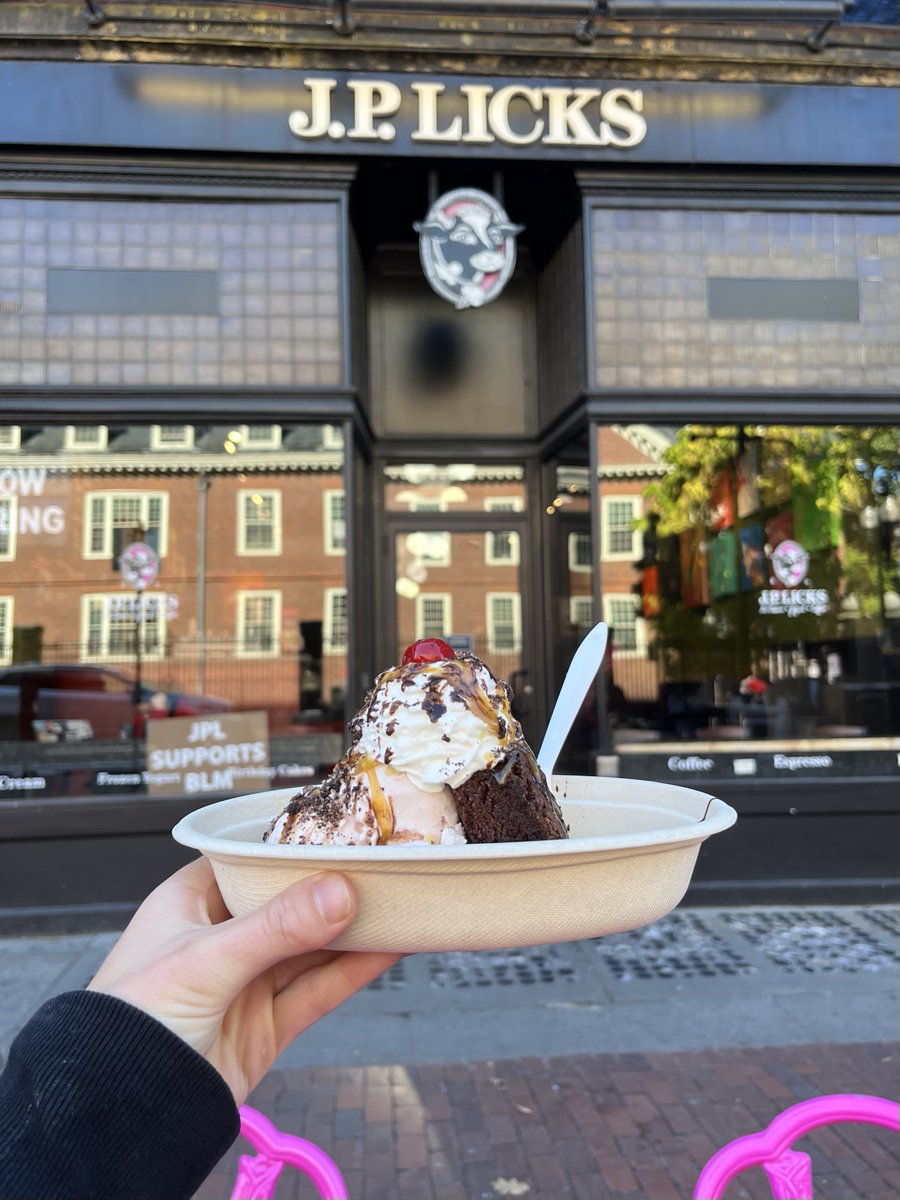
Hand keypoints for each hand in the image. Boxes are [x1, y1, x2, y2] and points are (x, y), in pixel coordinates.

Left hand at [87, 858, 398, 1103]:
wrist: (116, 1115)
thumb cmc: (128, 1023)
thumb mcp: (205, 960)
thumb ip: (277, 927)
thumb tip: (340, 891)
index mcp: (191, 902)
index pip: (252, 860)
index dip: (296, 845)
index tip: (344, 828)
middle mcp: (221, 937)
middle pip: (290, 902)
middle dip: (336, 887)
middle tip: (385, 864)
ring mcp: (247, 982)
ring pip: (312, 946)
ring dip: (355, 928)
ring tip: (400, 901)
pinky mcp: (268, 1025)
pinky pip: (319, 989)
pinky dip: (356, 970)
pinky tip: (389, 948)